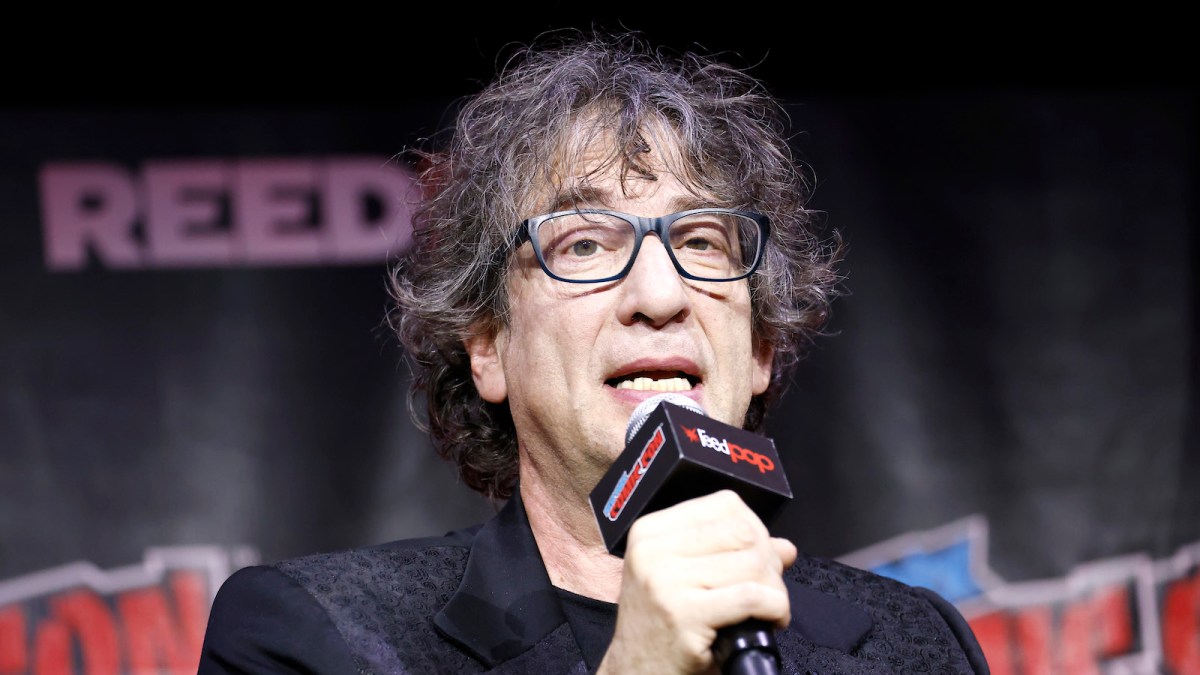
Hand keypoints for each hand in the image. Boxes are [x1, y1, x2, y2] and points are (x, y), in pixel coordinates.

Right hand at [596, 490, 797, 674]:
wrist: (637, 673)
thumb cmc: (661, 628)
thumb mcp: (685, 580)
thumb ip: (731, 555)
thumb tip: (784, 547)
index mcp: (651, 532)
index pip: (724, 504)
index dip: (755, 529)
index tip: (758, 556)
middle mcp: (653, 551)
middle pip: (742, 532)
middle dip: (769, 561)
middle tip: (768, 588)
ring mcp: (666, 582)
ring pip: (752, 564)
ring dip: (775, 590)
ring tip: (768, 609)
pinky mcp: (683, 615)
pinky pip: (751, 597)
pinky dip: (775, 608)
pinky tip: (771, 621)